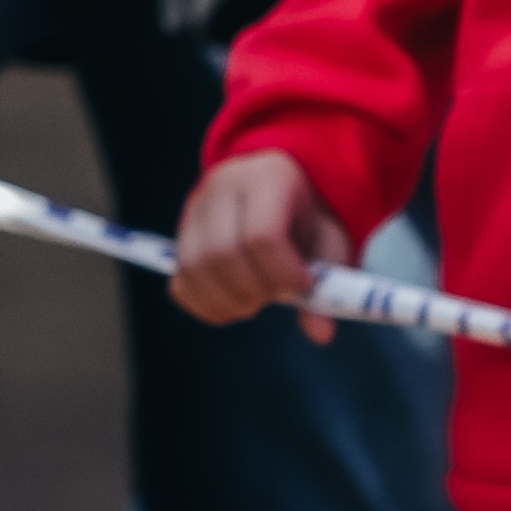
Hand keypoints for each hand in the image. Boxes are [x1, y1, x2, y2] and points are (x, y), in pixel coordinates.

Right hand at [169, 150, 349, 334]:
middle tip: (276, 295)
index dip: (282, 273)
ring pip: (195, 268)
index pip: (261, 235)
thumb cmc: (307, 218)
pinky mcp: (182, 236)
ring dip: (228, 302)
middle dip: (254, 290)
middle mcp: (223, 186)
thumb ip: (328, 282)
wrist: (281, 190)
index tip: (302, 286)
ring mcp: (196, 210)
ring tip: (255, 300)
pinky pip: (181, 283)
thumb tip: (320, 332)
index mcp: (268, 177)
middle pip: (222, 253)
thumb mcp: (329, 241)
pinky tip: (233, 303)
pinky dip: (206, 305)